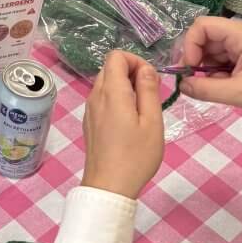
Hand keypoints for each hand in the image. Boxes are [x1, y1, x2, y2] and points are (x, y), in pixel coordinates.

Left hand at [81, 51, 164, 198]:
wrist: (108, 187)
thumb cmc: (136, 156)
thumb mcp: (152, 122)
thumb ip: (149, 90)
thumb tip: (147, 69)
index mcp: (111, 93)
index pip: (115, 56)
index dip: (135, 61)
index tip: (150, 80)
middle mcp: (95, 96)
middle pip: (110, 68)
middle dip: (131, 72)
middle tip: (149, 94)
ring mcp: (89, 110)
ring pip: (105, 84)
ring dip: (124, 87)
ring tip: (142, 110)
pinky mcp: (89, 122)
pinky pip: (101, 100)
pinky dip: (115, 100)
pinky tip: (129, 122)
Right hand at [177, 16, 241, 129]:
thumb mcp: (240, 94)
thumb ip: (206, 89)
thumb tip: (181, 86)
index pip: (202, 26)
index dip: (189, 45)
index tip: (189, 70)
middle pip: (207, 37)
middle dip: (195, 59)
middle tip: (191, 82)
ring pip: (214, 50)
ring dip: (206, 68)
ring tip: (210, 89)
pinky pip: (225, 59)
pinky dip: (217, 73)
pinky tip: (221, 88)